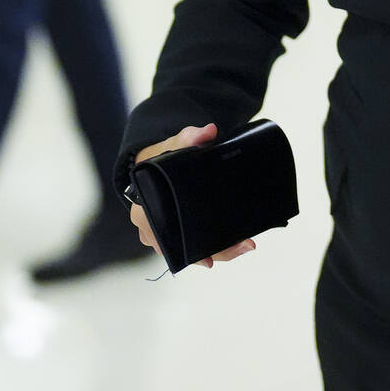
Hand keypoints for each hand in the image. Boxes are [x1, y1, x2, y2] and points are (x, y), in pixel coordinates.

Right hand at [126, 123, 257, 267]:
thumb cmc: (160, 156)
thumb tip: (209, 131)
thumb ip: (191, 136)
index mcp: (144, 210)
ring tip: (245, 245)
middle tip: (244, 246)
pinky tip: (234, 244)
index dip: (191, 251)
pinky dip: (212, 246)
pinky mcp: (173, 231)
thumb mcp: (173, 144)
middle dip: (215, 252)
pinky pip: (192, 245)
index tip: (212, 259)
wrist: (152, 160)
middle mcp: (150, 227)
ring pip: (190, 251)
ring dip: (218, 251)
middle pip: (184, 250)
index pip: (168, 239)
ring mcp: (161, 233)